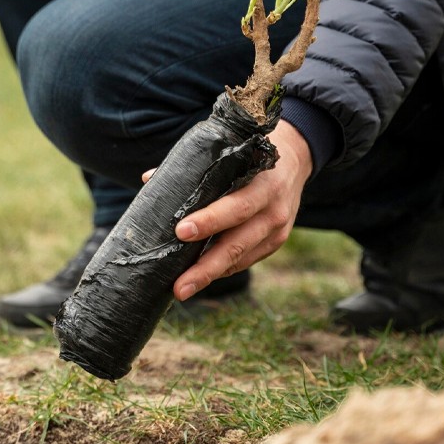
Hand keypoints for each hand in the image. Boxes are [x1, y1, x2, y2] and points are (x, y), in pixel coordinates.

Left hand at [160, 120, 313, 300]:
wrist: (294, 158)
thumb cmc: (248, 154)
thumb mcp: (229, 153)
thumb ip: (193, 168)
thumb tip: (149, 179)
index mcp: (263, 182)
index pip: (236, 206)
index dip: (209, 221)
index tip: (180, 232)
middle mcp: (274, 209)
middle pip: (237, 243)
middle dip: (205, 266)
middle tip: (179, 285)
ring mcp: (278, 229)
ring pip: (240, 258)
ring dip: (210, 275)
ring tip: (182, 290)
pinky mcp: (275, 242)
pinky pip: (245, 260)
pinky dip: (222, 269)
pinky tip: (201, 275)